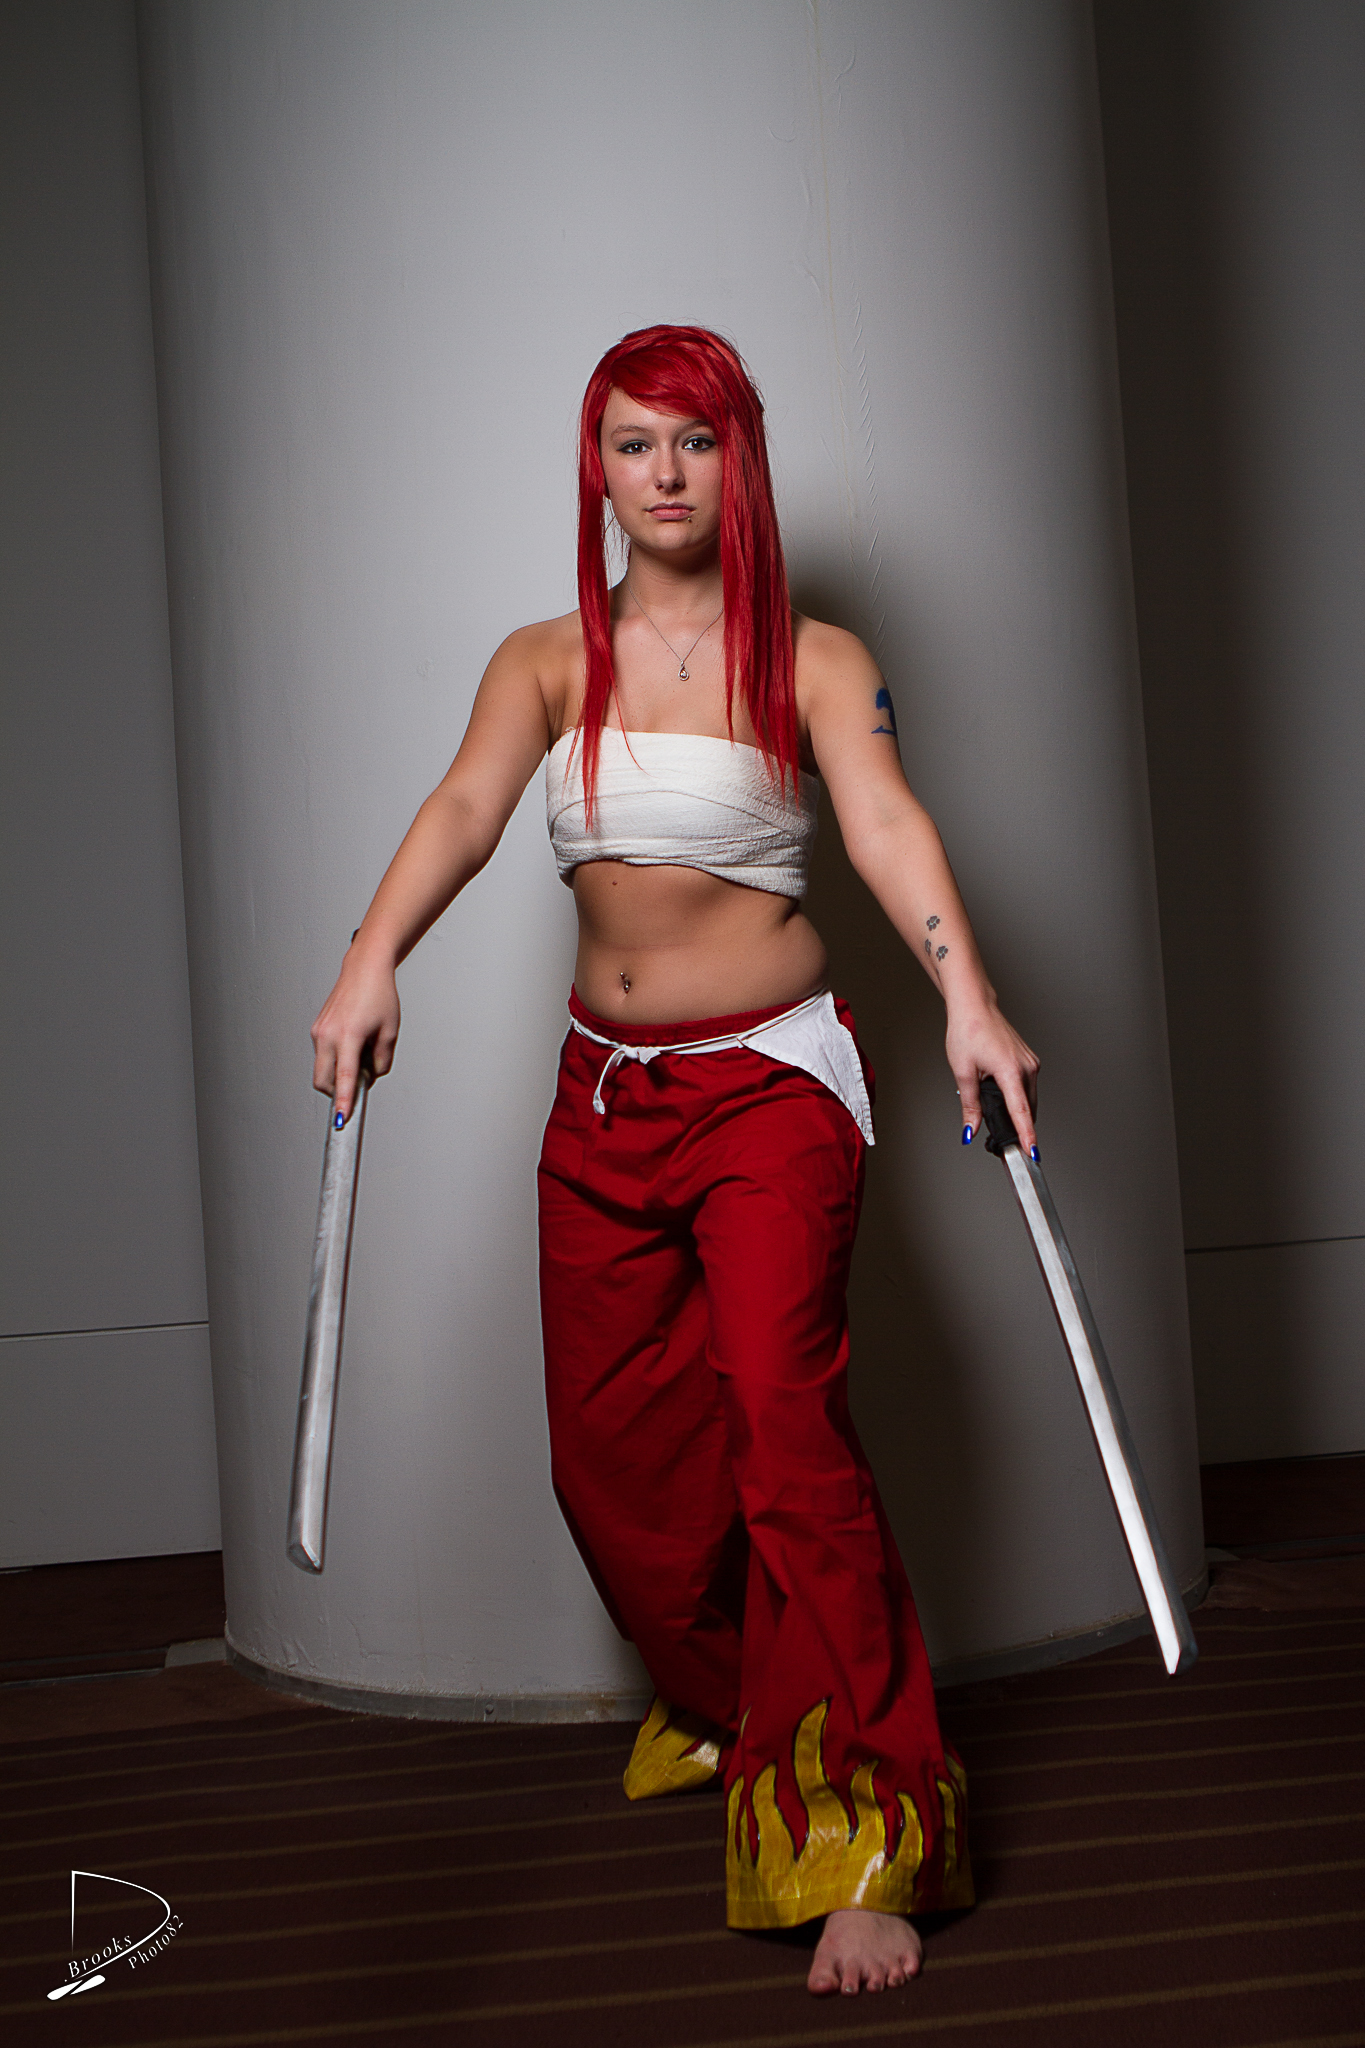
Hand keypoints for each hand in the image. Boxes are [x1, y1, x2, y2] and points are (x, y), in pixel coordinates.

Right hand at [310, 938, 400, 1124]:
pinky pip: (323, 1055)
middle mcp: (328, 1034)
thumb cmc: (380, 996)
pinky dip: (336, 1060)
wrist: (363, 970)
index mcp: (349, 1035)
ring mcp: (318, 1032)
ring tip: (362, 1054)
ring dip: (339, 1074)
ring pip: (322, 1069)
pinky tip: (353, 1046)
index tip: (342, 1120)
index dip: (344, 1101)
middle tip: (360, 1084)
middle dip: (337, 1092)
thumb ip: (382, 1060)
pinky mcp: (316, 1029)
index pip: (345, 1077)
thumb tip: (370, 1077)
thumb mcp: (390, 1031)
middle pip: (323, 1081)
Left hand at [945, 1002, 1038, 1155]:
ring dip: (1018, 1111)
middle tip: (1002, 1141)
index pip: (1021, 1111)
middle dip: (1018, 1126)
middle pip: (1027, 1108)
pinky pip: (1028, 1087)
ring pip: (1028, 1099)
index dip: (1026, 1135)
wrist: (975, 1007)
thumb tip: (971, 1129)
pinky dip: (1019, 1097)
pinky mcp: (1029, 1060)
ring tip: (998, 1116)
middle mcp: (1026, 1067)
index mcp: (1010, 1070)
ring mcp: (1030, 1062)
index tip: (1032, 1152)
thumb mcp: (963, 1073)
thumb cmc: (968, 1032)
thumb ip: (970, 1106)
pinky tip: (1003, 1098)